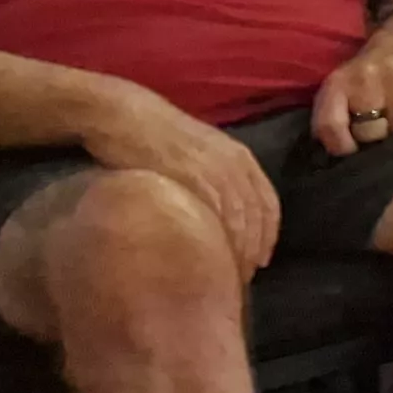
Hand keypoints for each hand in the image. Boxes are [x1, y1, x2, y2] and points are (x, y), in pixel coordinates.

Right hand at [80, 84, 276, 276]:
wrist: (124, 115)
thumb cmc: (158, 137)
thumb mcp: (200, 153)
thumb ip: (218, 180)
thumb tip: (224, 217)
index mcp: (241, 157)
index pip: (268, 203)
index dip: (267, 235)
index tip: (262, 260)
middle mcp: (233, 164)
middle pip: (255, 217)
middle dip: (253, 250)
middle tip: (242, 277)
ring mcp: (211, 171)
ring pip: (236, 220)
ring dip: (235, 251)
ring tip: (223, 277)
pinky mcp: (186, 179)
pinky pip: (209, 216)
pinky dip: (212, 241)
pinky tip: (203, 260)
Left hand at [313, 10, 392, 158]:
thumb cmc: (373, 67)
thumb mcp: (345, 83)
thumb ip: (335, 115)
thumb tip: (336, 150)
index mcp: (341, 80)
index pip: (331, 124)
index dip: (339, 144)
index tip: (349, 148)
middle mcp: (369, 76)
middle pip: (371, 132)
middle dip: (376, 132)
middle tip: (381, 121)